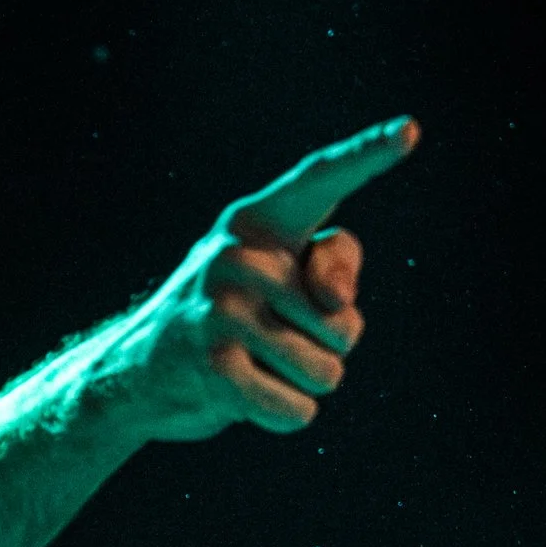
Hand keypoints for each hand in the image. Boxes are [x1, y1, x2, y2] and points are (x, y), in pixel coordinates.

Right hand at [102, 117, 419, 439]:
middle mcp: (238, 256)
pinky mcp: (214, 368)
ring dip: (302, 385)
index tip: (411, 131)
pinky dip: (283, 416)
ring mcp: (222, 311)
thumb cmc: (229, 317)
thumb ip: (333, 269)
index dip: (368, 155)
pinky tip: (244, 398)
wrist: (133, 374)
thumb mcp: (278, 277)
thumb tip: (335, 301)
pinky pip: (297, 410)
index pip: (320, 181)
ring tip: (254, 365)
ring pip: (326, 372)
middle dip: (324, 350)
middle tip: (268, 340)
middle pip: (344, 324)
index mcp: (258, 222)